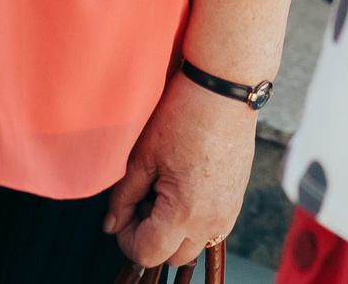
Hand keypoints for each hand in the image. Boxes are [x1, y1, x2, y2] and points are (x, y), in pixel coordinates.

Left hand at [104, 71, 254, 271]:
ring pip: (193, 246)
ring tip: (162, 191)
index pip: (147, 253)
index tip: (121, 213)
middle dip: (150, 237)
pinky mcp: (236, 201)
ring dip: (173, 232)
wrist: (224, 90)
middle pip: (172, 257)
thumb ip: (124, 196)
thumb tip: (111, 224)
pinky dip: (192, 220)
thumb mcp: (142, 156)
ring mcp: (228, 213)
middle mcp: (211, 221)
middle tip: (140, 200)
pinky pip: (211, 228)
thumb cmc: (183, 115)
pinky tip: (182, 187)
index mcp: (184, 212)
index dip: (126, 239)